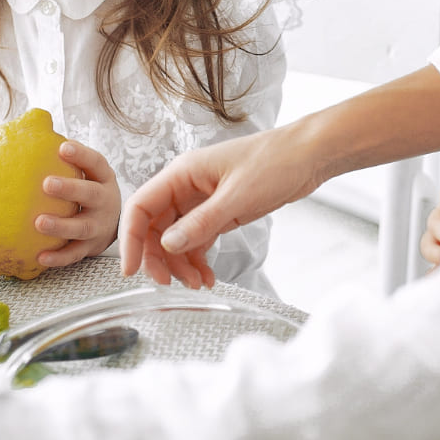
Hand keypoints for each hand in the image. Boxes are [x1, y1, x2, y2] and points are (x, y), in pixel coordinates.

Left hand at [30, 140, 121, 269]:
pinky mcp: (91, 248)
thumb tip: (33, 118)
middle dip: (71, 189)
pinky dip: (59, 257)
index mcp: (103, 177)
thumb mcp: (84, 169)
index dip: (81, 155)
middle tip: (46, 183)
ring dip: (61, 226)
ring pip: (83, 227)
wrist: (110, 223)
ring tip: (38, 222)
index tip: (62, 147)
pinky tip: (39, 256)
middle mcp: (106, 200)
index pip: (96, 162)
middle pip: (91, 194)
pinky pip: (74, 254)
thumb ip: (62, 150)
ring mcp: (100, 226)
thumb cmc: (86, 188)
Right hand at [120, 127, 318, 288]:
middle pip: (155, 226)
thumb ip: (201, 223)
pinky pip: (197, 238)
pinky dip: (198, 259)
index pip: (141, 206)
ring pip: (176, 236)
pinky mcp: (219, 210)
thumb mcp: (237, 197)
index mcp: (182, 173)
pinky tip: (207, 277)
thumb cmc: (275, 163)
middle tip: (169, 284)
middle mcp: (187, 186)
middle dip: (158, 258)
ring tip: (196, 284)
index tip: (131, 270)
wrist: (309, 155)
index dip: (130, 239)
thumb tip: (167, 246)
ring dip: (180, 263)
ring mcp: (202, 199)